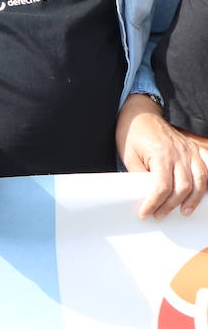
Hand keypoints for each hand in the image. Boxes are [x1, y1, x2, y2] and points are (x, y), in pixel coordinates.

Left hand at [117, 94, 207, 218]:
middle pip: (182, 188)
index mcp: (161, 154)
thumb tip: (145, 196)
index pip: (161, 187)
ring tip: (183, 212)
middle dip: (171, 205)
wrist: (141, 113)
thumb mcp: (129, 155)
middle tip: (159, 215)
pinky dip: (205, 185)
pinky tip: (200, 195)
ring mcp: (189, 151)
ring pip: (199, 182)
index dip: (154, 203)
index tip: (145, 213)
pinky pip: (205, 170)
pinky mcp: (193, 150)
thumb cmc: (132, 133)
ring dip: (193, 200)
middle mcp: (179, 153)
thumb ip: (139, 176)